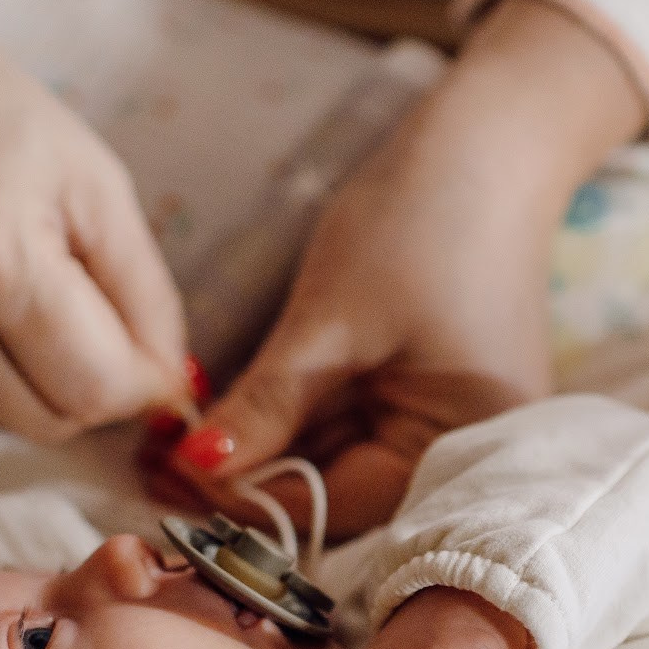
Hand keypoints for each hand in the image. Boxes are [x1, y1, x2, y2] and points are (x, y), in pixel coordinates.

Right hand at [0, 0, 188, 438]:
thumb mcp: (89, 176)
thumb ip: (143, 288)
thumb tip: (173, 381)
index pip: (94, 385)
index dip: (146, 387)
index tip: (164, 364)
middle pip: (54, 418)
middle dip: (102, 390)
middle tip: (109, 328)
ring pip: (9, 421)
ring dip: (51, 387)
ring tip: (47, 308)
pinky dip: (0, 378)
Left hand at [154, 0, 645, 535]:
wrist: (489, 143)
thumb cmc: (422, 224)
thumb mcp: (331, 323)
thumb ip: (267, 407)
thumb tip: (196, 469)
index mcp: (461, 446)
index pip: (340, 505)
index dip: (254, 499)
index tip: (174, 480)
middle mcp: (464, 451)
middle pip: (341, 491)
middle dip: (254, 476)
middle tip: (159, 463)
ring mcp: (446, 420)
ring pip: (338, 458)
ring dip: (267, 449)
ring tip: (178, 440)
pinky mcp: (426, 388)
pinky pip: (352, 422)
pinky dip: (297, 419)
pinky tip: (233, 414)